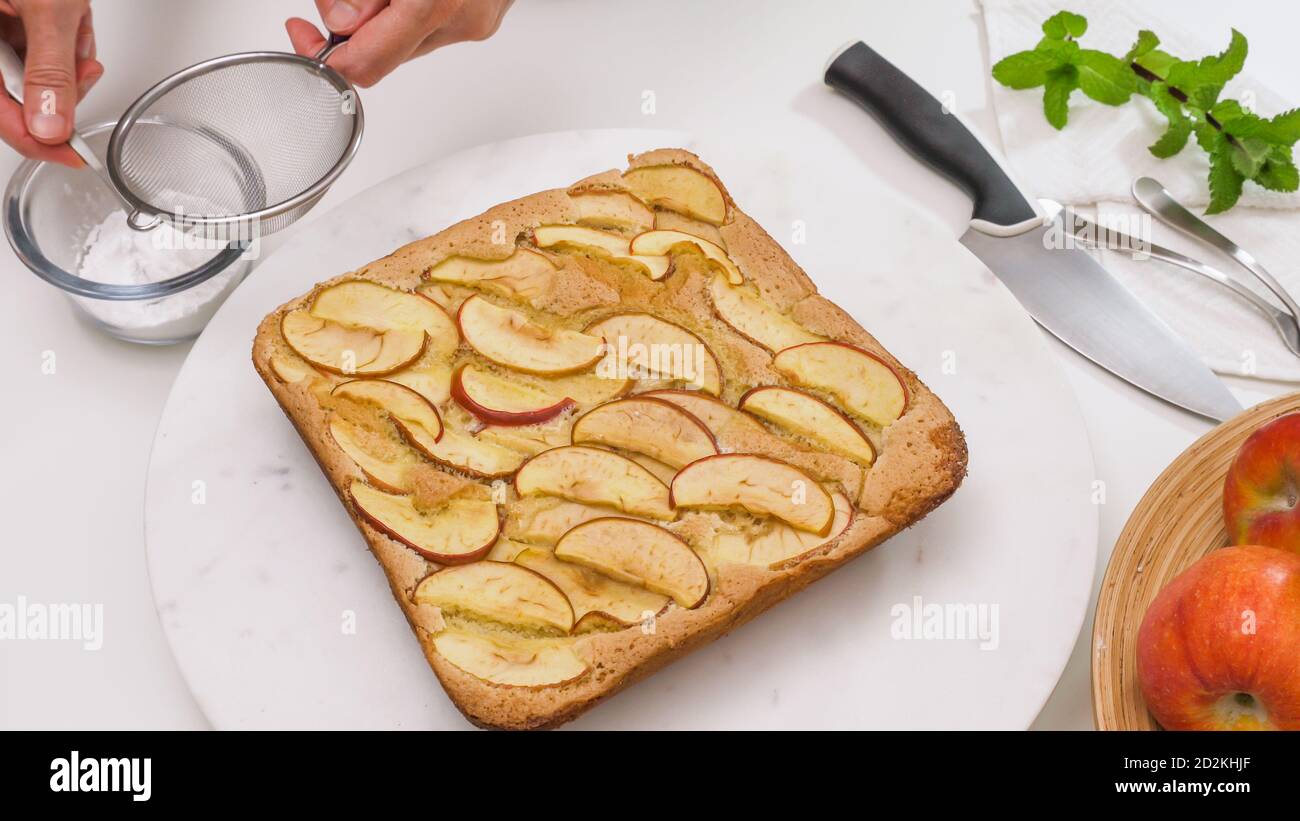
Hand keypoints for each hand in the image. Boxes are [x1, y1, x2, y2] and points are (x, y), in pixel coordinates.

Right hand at [0, 0, 101, 165]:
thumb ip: (50, 70)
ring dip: (68, 59)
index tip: (72, 153)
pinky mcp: (11, 22)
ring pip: (36, 75)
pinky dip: (66, 41)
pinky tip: (72, 18)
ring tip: (74, 21)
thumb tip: (51, 126)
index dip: (35, 140)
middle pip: (17, 97)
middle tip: (83, 66)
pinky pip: (41, 50)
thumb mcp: (49, 9)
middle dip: (61, 84)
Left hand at [286, 0, 512, 87]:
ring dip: (383, 15)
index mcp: (435, 2)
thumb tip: (340, 22)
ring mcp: (477, 25)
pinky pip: (429, 28)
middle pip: (384, 55)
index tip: (302, 31)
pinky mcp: (483, 21)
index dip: (323, 54)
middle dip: (353, 26)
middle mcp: (461, 21)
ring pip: (405, 41)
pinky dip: (409, 9)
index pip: (366, 62)